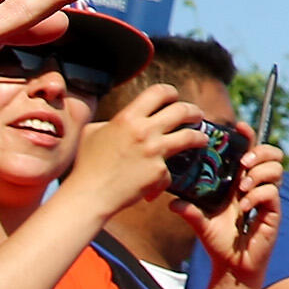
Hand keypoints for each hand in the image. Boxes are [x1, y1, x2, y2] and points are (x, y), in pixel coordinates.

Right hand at [70, 82, 212, 214]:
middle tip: (197, 115)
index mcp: (128, 118)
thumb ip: (112, 122)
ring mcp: (154, 151)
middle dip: (193, 111)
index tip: (174, 97)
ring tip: (202, 139)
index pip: (158, 92)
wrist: (88, 196)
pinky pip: (169, 171)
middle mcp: (144, 131)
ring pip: (189, 137)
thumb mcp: (92, 132)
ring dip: (199, 136)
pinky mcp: (159, 173)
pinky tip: (159, 184)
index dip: (170, 92)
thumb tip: (123, 119)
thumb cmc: (86, 165)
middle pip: (181, 110)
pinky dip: (164, 178)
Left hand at [184, 143, 284, 287]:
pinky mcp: (273, 212)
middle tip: (244, 163)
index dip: (248, 135)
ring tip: (242, 188)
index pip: (251, 150)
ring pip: (276, 169)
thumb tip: (171, 200)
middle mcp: (257, 186)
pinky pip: (272, 192)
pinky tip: (245, 207)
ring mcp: (267, 198)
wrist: (231, 267)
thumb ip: (189, 209)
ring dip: (258, 174)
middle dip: (259, 152)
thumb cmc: (219, 242)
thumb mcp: (201, 222)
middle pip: (272, 153)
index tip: (238, 126)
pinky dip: (257, 195)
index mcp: (241, 181)